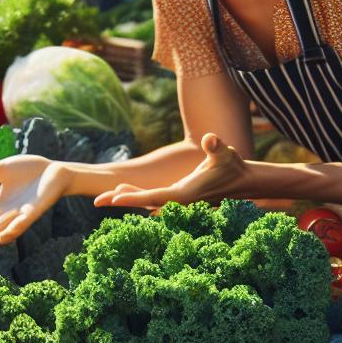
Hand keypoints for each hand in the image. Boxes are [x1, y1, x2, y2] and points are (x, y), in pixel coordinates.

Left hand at [93, 133, 249, 209]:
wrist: (244, 182)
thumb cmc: (232, 166)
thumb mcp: (224, 154)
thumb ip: (216, 147)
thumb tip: (211, 139)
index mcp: (184, 195)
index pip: (151, 197)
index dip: (131, 198)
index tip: (111, 198)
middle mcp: (179, 202)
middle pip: (144, 202)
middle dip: (122, 201)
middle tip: (97, 200)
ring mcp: (180, 203)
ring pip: (149, 202)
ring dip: (130, 198)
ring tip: (110, 195)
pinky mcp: (182, 199)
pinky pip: (156, 200)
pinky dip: (141, 197)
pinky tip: (130, 193)